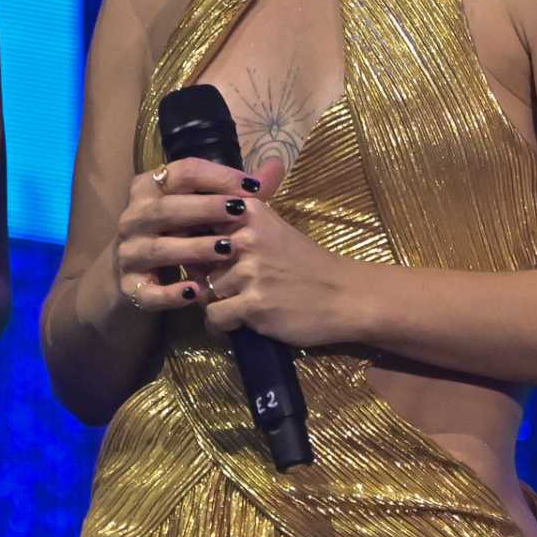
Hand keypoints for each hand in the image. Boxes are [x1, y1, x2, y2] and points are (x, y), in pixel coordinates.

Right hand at [113, 157, 262, 314]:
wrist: (139, 275)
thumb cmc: (180, 232)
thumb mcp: (203, 208)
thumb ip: (239, 191)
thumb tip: (277, 166)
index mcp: (149, 187)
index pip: (182, 172)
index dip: (217, 176)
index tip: (251, 186)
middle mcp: (133, 216)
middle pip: (167, 208)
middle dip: (204, 208)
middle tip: (240, 212)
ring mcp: (128, 252)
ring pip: (159, 249)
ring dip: (193, 249)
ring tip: (227, 249)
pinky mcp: (129, 286)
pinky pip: (148, 291)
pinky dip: (170, 293)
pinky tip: (195, 292)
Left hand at [200, 173, 355, 347]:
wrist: (344, 296)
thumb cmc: (307, 263)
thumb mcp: (274, 229)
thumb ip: (238, 221)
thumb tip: (191, 218)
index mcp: (250, 211)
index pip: (200, 217)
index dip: (193, 237)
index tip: (199, 249)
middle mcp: (246, 236)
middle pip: (198, 259)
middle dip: (207, 275)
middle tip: (227, 286)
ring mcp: (249, 271)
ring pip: (206, 290)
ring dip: (218, 301)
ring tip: (240, 305)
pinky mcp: (253, 304)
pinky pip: (215, 316)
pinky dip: (222, 325)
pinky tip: (237, 323)